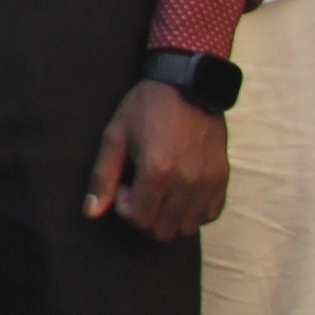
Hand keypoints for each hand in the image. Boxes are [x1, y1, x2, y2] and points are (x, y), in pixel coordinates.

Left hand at [84, 81, 231, 242]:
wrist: (188, 84)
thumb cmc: (146, 107)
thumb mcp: (116, 136)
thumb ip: (103, 177)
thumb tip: (92, 213)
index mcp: (159, 171)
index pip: (140, 220)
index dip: (126, 210)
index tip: (125, 186)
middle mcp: (188, 182)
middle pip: (164, 230)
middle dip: (145, 218)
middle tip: (140, 190)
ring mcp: (209, 182)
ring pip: (188, 227)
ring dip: (168, 218)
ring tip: (159, 191)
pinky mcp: (223, 178)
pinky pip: (209, 214)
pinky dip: (193, 213)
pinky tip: (180, 193)